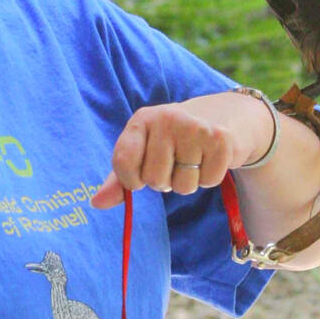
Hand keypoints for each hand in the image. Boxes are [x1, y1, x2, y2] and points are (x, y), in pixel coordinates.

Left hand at [90, 91, 271, 208]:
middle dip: (164, 181)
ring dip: (187, 181)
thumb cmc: (174, 139)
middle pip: (154, 180)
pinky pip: (208, 182)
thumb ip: (119, 178)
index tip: (140, 176)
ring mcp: (194, 127)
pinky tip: (209, 158)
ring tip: (193, 159)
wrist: (223, 115)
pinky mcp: (220, 139)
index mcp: (142, 120)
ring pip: (182, 186)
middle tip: (175, 163)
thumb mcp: (144, 150)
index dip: (131, 180)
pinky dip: (209, 178)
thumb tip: (96, 203)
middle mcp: (166, 119)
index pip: (124, 162)